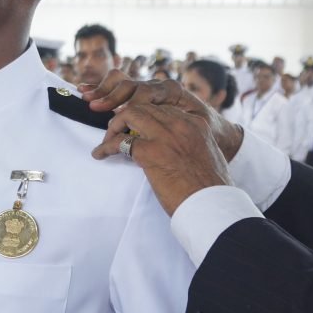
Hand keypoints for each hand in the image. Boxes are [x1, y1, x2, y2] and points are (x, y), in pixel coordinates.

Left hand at [92, 99, 230, 216]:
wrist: (212, 205)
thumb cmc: (210, 188)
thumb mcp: (206, 154)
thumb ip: (190, 143)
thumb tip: (174, 147)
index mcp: (196, 123)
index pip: (163, 108)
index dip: (145, 115)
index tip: (136, 125)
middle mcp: (181, 124)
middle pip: (144, 106)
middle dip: (126, 116)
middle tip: (117, 131)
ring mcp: (165, 136)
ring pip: (130, 115)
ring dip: (114, 127)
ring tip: (107, 141)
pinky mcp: (151, 153)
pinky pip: (120, 142)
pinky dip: (106, 147)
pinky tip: (100, 154)